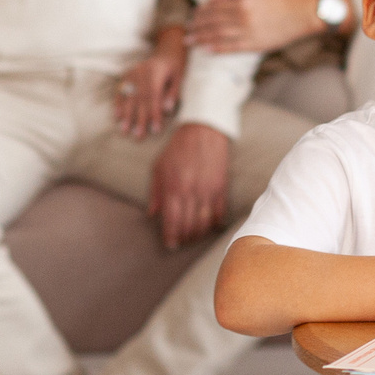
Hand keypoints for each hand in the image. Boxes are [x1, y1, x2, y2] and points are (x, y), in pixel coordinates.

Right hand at [115, 29, 186, 137]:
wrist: (167, 50)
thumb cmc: (175, 67)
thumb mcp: (179, 77)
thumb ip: (173, 93)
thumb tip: (167, 110)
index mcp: (156, 71)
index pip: (154, 96)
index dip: (154, 113)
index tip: (155, 129)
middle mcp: (142, 71)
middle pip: (140, 98)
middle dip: (139, 118)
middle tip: (138, 136)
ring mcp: (132, 72)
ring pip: (129, 96)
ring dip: (126, 115)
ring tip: (125, 130)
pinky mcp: (127, 74)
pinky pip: (121, 90)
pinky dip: (118, 103)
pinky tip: (117, 116)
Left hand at [148, 123, 231, 248]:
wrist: (203, 130)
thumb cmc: (178, 148)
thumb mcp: (158, 167)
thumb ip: (155, 192)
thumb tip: (152, 214)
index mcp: (173, 188)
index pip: (172, 221)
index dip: (171, 236)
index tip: (170, 244)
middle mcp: (191, 192)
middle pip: (189, 226)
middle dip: (184, 238)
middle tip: (181, 241)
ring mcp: (208, 191)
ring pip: (205, 223)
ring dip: (199, 234)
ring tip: (194, 237)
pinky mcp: (221, 188)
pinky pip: (219, 213)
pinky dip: (214, 223)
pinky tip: (210, 226)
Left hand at [188, 0, 318, 53]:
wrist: (296, 16)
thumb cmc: (274, 2)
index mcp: (241, 2)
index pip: (213, 9)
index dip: (200, 14)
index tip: (191, 18)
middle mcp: (242, 17)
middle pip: (212, 23)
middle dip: (196, 27)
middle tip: (186, 31)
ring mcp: (247, 32)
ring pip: (218, 35)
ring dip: (202, 39)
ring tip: (191, 42)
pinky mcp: (253, 44)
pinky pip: (231, 47)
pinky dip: (217, 49)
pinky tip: (207, 50)